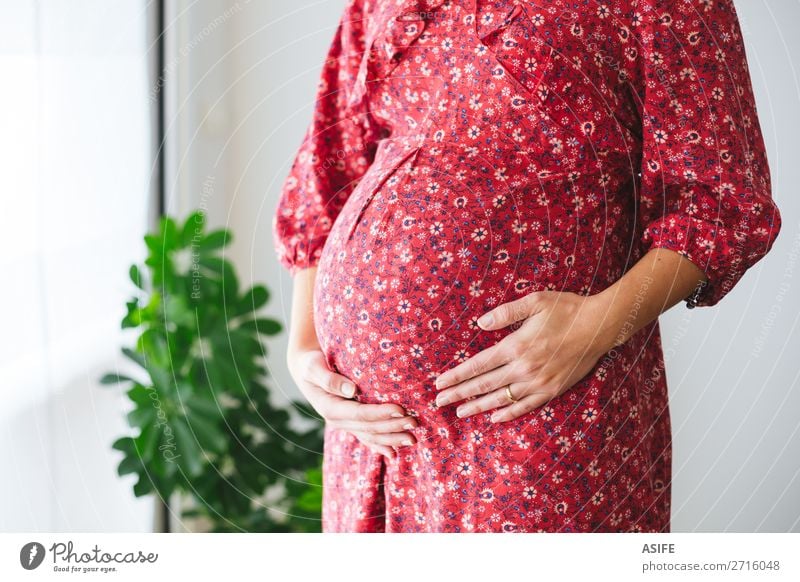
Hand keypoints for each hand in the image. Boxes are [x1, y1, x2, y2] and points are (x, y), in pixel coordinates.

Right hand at [287, 347, 417, 457]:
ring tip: (412, 438)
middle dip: (392, 427)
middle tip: (414, 423)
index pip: (360, 414)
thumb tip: (351, 390)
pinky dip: (380, 446)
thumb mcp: (314, 367)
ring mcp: (344, 424)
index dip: (381, 413)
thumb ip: (329, 379)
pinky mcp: (350, 423)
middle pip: (369, 428)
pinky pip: (366, 437)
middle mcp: (337, 420)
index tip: (401, 409)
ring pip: (370, 436)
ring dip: (392, 439)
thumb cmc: (311, 363)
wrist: (305, 369)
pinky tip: (394, 453)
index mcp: (330, 408)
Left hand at [433, 290, 615, 422]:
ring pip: (501, 399)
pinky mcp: (552, 390)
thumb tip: (479, 323)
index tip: (439, 383)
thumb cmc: (566, 309)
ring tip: (459, 413)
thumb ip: (505, 312)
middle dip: (459, 394)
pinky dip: (508, 413)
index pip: (478, 365)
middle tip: (438, 402)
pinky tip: (494, 418)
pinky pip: (525, 406)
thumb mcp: (535, 301)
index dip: (456, 375)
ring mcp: (539, 382)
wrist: (600, 326)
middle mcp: (524, 368)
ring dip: (478, 407)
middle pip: (484, 385)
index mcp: (516, 346)